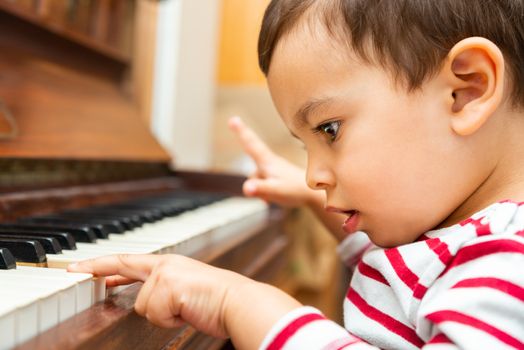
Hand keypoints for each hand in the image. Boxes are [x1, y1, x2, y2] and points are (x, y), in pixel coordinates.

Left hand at [68, 254, 251, 337]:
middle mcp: (164, 264)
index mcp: (168, 263)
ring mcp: (164, 274)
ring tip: (185, 308)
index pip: (128, 261)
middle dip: (95, 268)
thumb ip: (160, 291)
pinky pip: (154, 313)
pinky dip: (169, 319)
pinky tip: (186, 311)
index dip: (102, 263)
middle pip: (123, 269)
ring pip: (142, 305)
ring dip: (161, 314)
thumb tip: (141, 301)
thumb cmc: (214, 300)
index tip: (81, 267)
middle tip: (71, 270)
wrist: (237, 301)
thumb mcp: (183, 291)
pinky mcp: (167, 286)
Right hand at [229, 116, 314, 207]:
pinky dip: (264, 190)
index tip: (233, 120)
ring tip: (272, 195)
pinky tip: (273, 197)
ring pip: (256, 175)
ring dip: (259, 186)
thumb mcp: (275, 190)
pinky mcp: (277, 176)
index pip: (251, 144)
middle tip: (234, 121)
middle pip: (252, 153)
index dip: (241, 132)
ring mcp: (274, 169)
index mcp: (267, 162)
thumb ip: (260, 188)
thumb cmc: (295, 191)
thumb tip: (245, 187)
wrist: (315, 195)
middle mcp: (270, 162)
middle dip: (245, 140)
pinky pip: (263, 181)